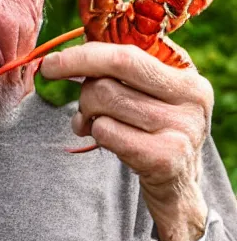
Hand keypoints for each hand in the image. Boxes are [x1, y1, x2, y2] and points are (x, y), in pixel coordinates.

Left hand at [40, 41, 213, 240]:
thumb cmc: (151, 126)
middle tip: (84, 107)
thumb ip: (119, 68)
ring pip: (104, 106)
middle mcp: (191, 100)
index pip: (123, 56)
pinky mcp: (166, 159)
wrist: (177, 183)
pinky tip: (110, 141)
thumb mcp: (149, 93)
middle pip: (107, 83)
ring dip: (89, 115)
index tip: (50, 64)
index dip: (80, 57)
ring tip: (96, 124)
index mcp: (186, 76)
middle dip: (83, 94)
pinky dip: (97, 134)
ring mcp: (182, 130)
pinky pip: (106, 132)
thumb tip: (63, 56)